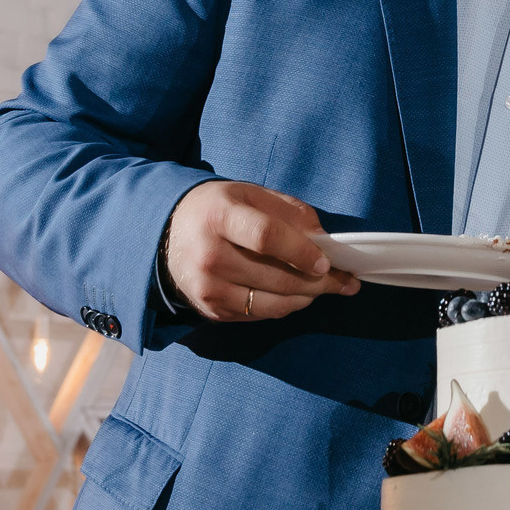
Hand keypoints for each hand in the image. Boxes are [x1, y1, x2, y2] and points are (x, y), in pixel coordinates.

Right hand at [164, 181, 358, 321]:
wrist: (168, 234)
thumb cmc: (218, 209)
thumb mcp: (250, 194)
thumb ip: (289, 212)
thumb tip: (324, 240)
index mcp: (220, 217)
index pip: (268, 238)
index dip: (302, 252)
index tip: (326, 261)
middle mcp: (210, 256)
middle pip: (276, 277)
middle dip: (316, 282)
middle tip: (341, 281)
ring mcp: (209, 288)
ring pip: (272, 303)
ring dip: (306, 298)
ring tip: (323, 288)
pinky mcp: (211, 310)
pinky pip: (260, 315)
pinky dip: (284, 306)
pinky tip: (296, 295)